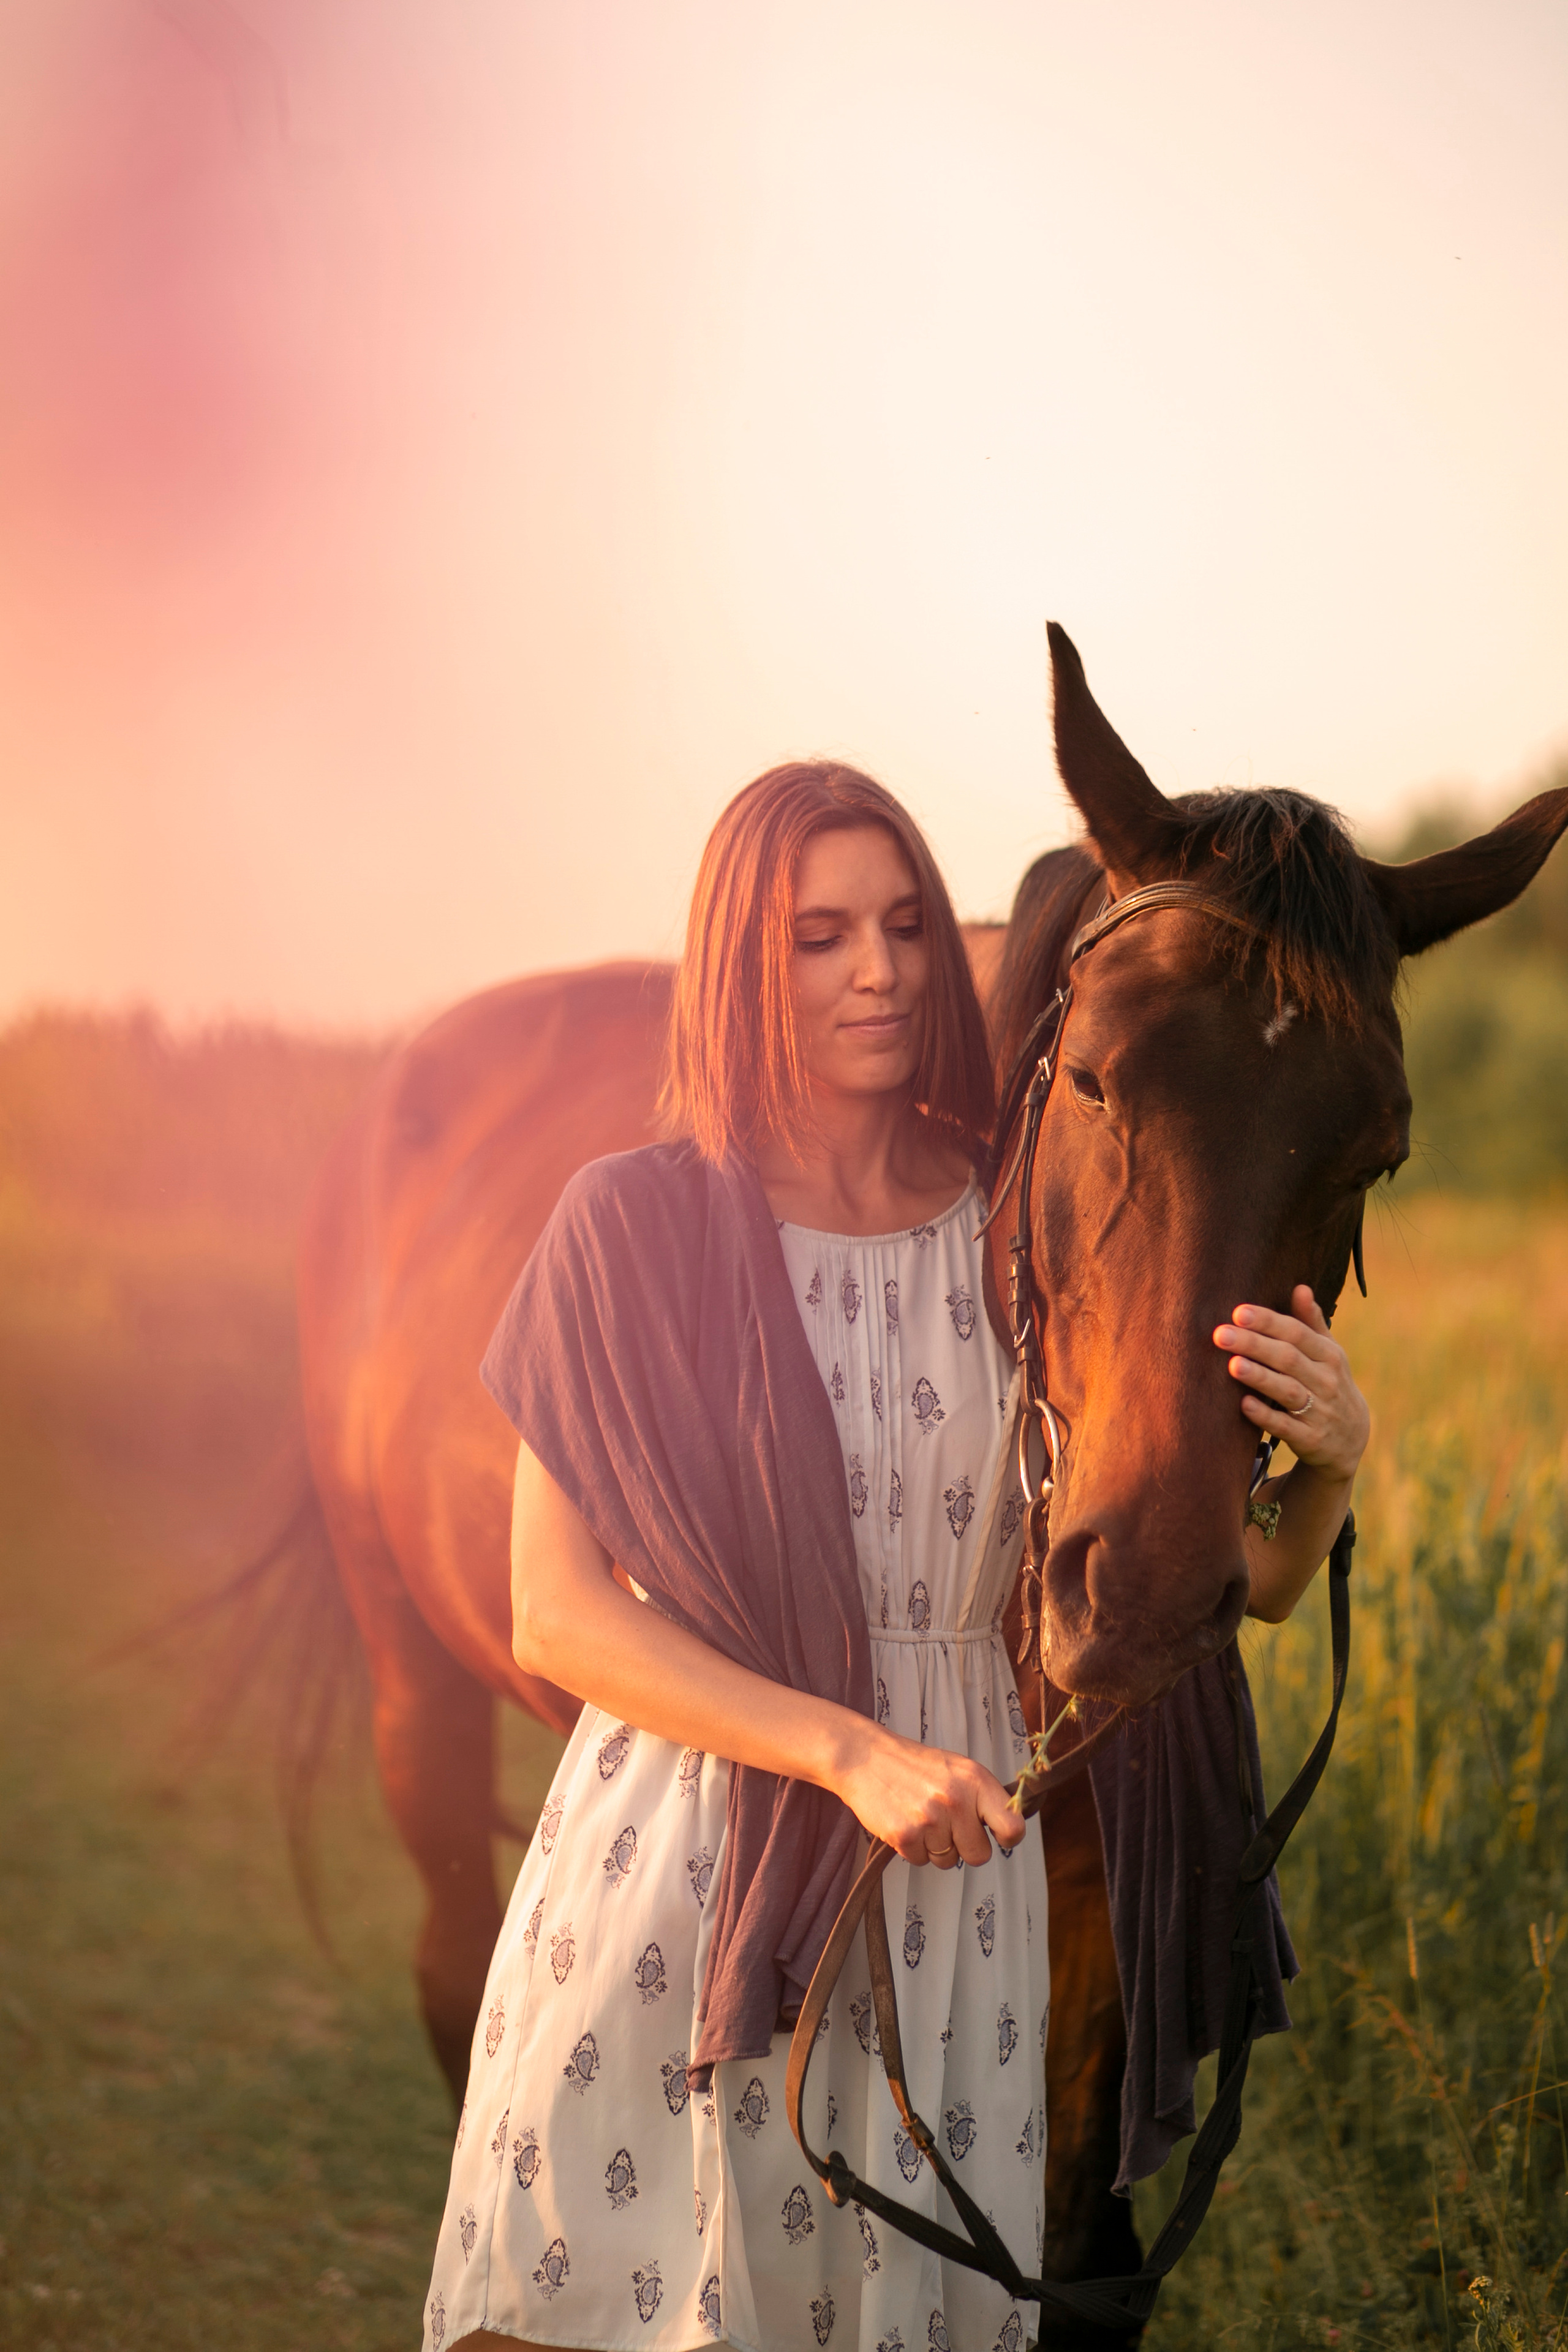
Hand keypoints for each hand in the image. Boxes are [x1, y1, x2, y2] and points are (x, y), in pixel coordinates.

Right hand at [835, 1724, 1025, 1868]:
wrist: (866, 1758)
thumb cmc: (916, 1766)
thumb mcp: (958, 1769)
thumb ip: (983, 1797)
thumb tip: (1008, 1829)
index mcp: (976, 1780)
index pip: (1013, 1827)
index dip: (1007, 1838)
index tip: (997, 1836)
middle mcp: (956, 1799)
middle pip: (979, 1855)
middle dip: (964, 1846)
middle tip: (946, 1824)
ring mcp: (930, 1819)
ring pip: (948, 1861)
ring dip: (935, 1847)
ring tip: (921, 1817)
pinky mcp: (904, 1835)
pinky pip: (921, 1862)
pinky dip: (913, 1848)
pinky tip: (905, 1822)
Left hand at [1213, 1284, 1369, 1482]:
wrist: (1350, 1440)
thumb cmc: (1330, 1384)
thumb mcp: (1329, 1354)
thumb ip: (1311, 1323)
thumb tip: (1300, 1287)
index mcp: (1330, 1356)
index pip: (1297, 1334)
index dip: (1268, 1322)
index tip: (1238, 1312)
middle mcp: (1327, 1381)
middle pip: (1289, 1359)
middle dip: (1255, 1345)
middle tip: (1221, 1334)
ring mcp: (1320, 1412)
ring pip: (1288, 1391)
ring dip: (1261, 1377)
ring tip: (1233, 1364)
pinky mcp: (1311, 1440)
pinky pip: (1286, 1427)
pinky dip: (1266, 1416)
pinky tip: (1244, 1404)